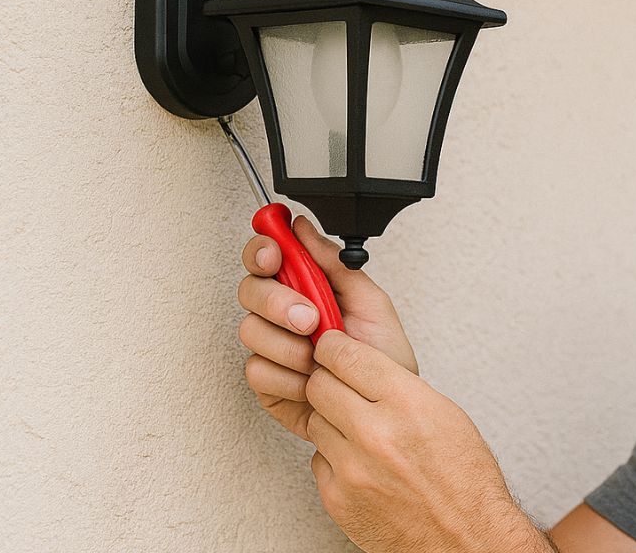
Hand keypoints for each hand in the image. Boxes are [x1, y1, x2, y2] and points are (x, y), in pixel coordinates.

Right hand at [237, 214, 418, 440]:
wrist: (385, 407)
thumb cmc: (382, 356)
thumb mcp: (371, 302)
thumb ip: (335, 264)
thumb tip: (303, 227)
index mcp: (306, 287)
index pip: (267, 257)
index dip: (262, 250)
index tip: (274, 256)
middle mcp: (283, 313)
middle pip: (250, 290)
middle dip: (277, 302)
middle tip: (310, 319)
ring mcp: (272, 347)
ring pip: (250, 330)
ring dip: (289, 345)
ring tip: (320, 357)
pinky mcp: (267, 382)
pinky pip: (256, 370)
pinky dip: (287, 377)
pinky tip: (311, 381)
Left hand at [306, 330, 554, 552]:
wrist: (464, 539)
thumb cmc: (464, 477)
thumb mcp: (445, 414)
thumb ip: (399, 385)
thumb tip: (361, 363)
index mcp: (408, 404)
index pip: (348, 356)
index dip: (334, 346)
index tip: (332, 345)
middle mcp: (375, 433)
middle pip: (320, 385)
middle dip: (326, 379)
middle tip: (338, 382)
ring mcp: (352, 468)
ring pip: (315, 421)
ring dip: (330, 419)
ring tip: (358, 428)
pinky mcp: (337, 497)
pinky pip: (318, 460)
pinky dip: (334, 457)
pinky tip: (360, 462)